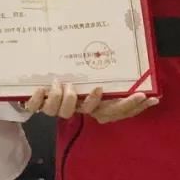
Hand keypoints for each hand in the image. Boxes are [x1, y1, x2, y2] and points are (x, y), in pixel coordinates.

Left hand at [24, 81, 157, 123]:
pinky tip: (41, 88)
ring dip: (66, 98)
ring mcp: (59, 109)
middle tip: (100, 88)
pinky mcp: (39, 105)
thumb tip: (134, 66)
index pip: (119, 111)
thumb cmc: (65, 81)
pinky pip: (38, 107)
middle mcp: (79, 109)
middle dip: (100, 102)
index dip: (133, 107)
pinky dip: (39, 98)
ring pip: (66, 112)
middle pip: (98, 114)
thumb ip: (106, 76)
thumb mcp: (88, 77)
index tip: (146, 96)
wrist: (33, 90)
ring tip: (65, 84)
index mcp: (93, 104)